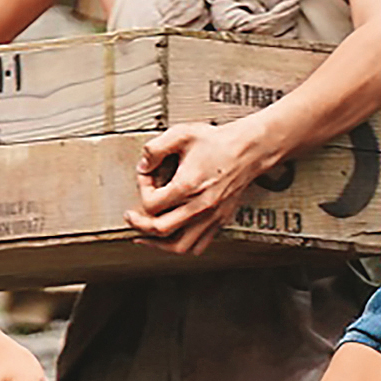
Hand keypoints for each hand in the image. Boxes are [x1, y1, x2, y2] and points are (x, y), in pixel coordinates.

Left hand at [128, 115, 283, 252]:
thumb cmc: (218, 142)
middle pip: (161, 229)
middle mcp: (200, 206)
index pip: (152, 204)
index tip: (145, 179)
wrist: (249, 150)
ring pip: (180, 246)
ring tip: (146, 237)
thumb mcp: (182, 134)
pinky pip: (199, 245)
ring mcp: (211, 216)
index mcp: (188, 186)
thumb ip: (156, 148)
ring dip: (158, 244)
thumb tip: (143, 166)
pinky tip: (172, 237)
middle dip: (140, 224)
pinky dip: (182, 245)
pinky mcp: (220, 220)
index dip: (141, 191)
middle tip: (132, 218)